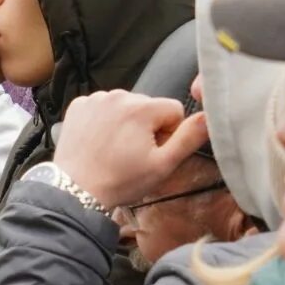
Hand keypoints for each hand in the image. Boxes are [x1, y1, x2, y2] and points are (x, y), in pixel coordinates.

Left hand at [51, 90, 209, 209]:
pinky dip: (104, 121)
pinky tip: (99, 142)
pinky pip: (102, 107)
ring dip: (126, 123)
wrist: (75, 190)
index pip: (174, 109)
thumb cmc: (121, 180)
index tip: (155, 151)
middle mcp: (118, 95)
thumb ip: (190, 138)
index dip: (169, 133)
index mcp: (142, 107)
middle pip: (149, 107)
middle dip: (147, 127)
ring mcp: (95, 99)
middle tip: (134, 154)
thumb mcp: (163, 164)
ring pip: (126, 106)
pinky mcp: (78, 105)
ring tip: (115, 149)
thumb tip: (209, 116)